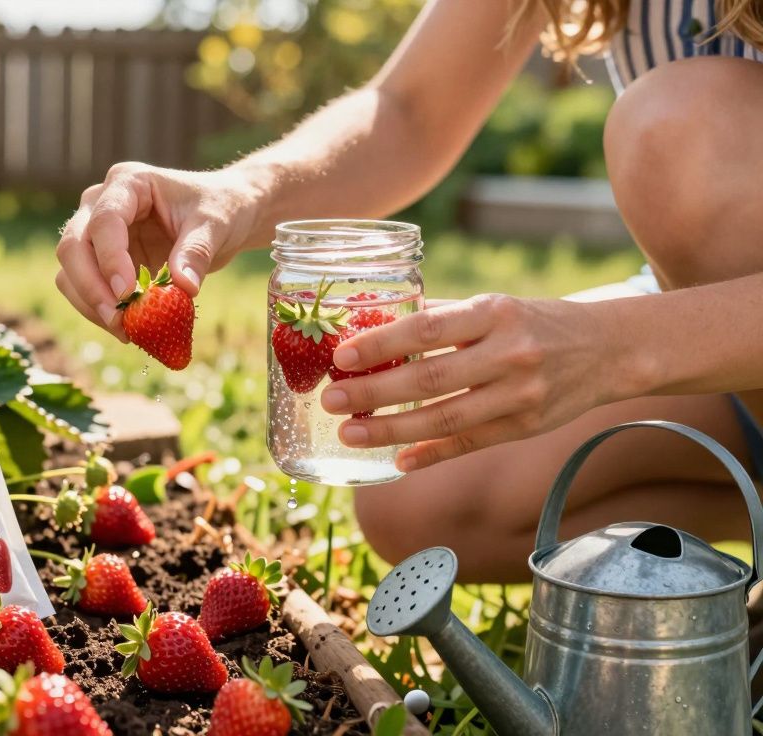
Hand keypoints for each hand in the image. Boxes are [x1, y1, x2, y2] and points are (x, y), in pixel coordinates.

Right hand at [55, 162, 265, 340]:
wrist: (222, 216)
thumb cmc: (219, 209)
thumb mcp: (215, 225)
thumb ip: (196, 252)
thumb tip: (183, 288)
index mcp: (128, 183)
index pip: (105, 220)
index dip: (111, 258)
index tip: (128, 294)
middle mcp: (101, 203)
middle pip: (73, 245)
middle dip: (90, 287)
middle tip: (118, 319)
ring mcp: (95, 233)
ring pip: (69, 271)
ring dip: (90, 304)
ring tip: (126, 330)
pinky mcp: (99, 261)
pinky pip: (83, 289)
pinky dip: (98, 311)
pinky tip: (128, 328)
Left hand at [321, 294, 618, 470]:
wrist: (610, 349)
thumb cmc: (535, 322)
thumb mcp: (495, 306)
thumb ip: (442, 318)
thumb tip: (376, 326)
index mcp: (494, 314)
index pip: (426, 329)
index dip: (381, 345)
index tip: (342, 356)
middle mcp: (509, 354)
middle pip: (429, 379)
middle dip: (373, 393)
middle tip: (331, 399)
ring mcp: (520, 395)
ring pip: (445, 419)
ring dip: (391, 430)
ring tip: (350, 432)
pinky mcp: (526, 428)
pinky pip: (470, 444)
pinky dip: (431, 454)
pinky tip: (397, 460)